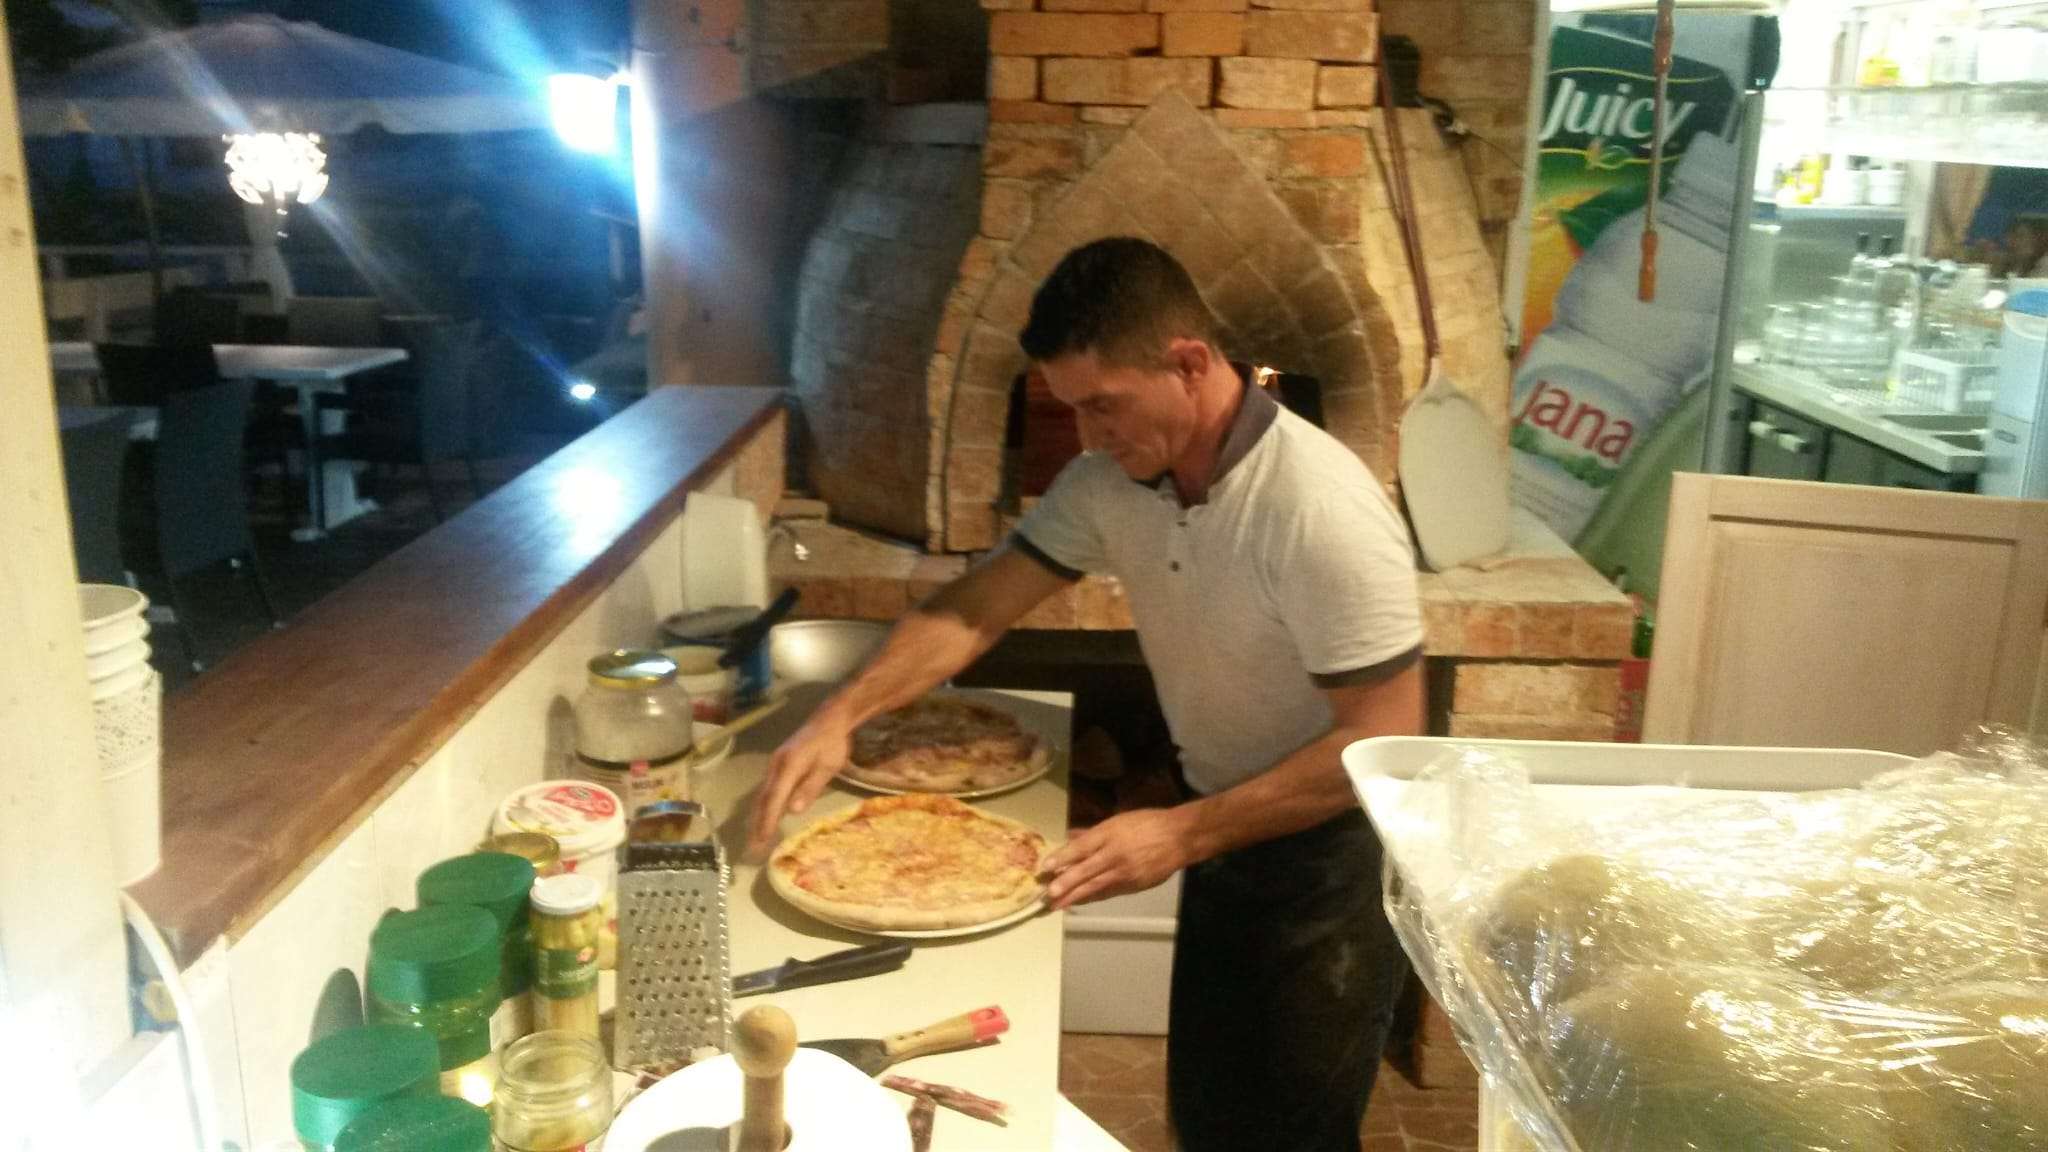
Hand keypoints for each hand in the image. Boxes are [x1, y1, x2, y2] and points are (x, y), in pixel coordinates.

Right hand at [748, 710, 853, 857]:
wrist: (828, 721)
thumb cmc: (832, 744)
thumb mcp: (828, 766)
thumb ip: (810, 787)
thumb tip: (793, 810)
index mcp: (788, 766)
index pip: (775, 798)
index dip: (768, 820)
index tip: (763, 839)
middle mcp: (776, 766)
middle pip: (763, 798)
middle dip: (758, 823)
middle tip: (754, 846)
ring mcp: (774, 765)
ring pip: (763, 794)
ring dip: (759, 816)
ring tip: (756, 838)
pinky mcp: (777, 766)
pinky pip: (768, 789)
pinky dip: (765, 806)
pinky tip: (765, 818)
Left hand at [1040, 807, 1193, 909]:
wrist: (1179, 838)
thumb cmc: (1147, 824)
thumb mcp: (1118, 820)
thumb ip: (1093, 833)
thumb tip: (1070, 837)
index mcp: (1110, 833)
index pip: (1082, 847)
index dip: (1062, 857)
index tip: (1045, 867)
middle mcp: (1115, 854)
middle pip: (1086, 871)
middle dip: (1065, 884)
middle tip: (1047, 894)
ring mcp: (1125, 872)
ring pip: (1096, 886)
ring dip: (1075, 896)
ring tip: (1057, 904)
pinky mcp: (1134, 885)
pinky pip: (1109, 892)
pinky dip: (1093, 897)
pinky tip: (1080, 902)